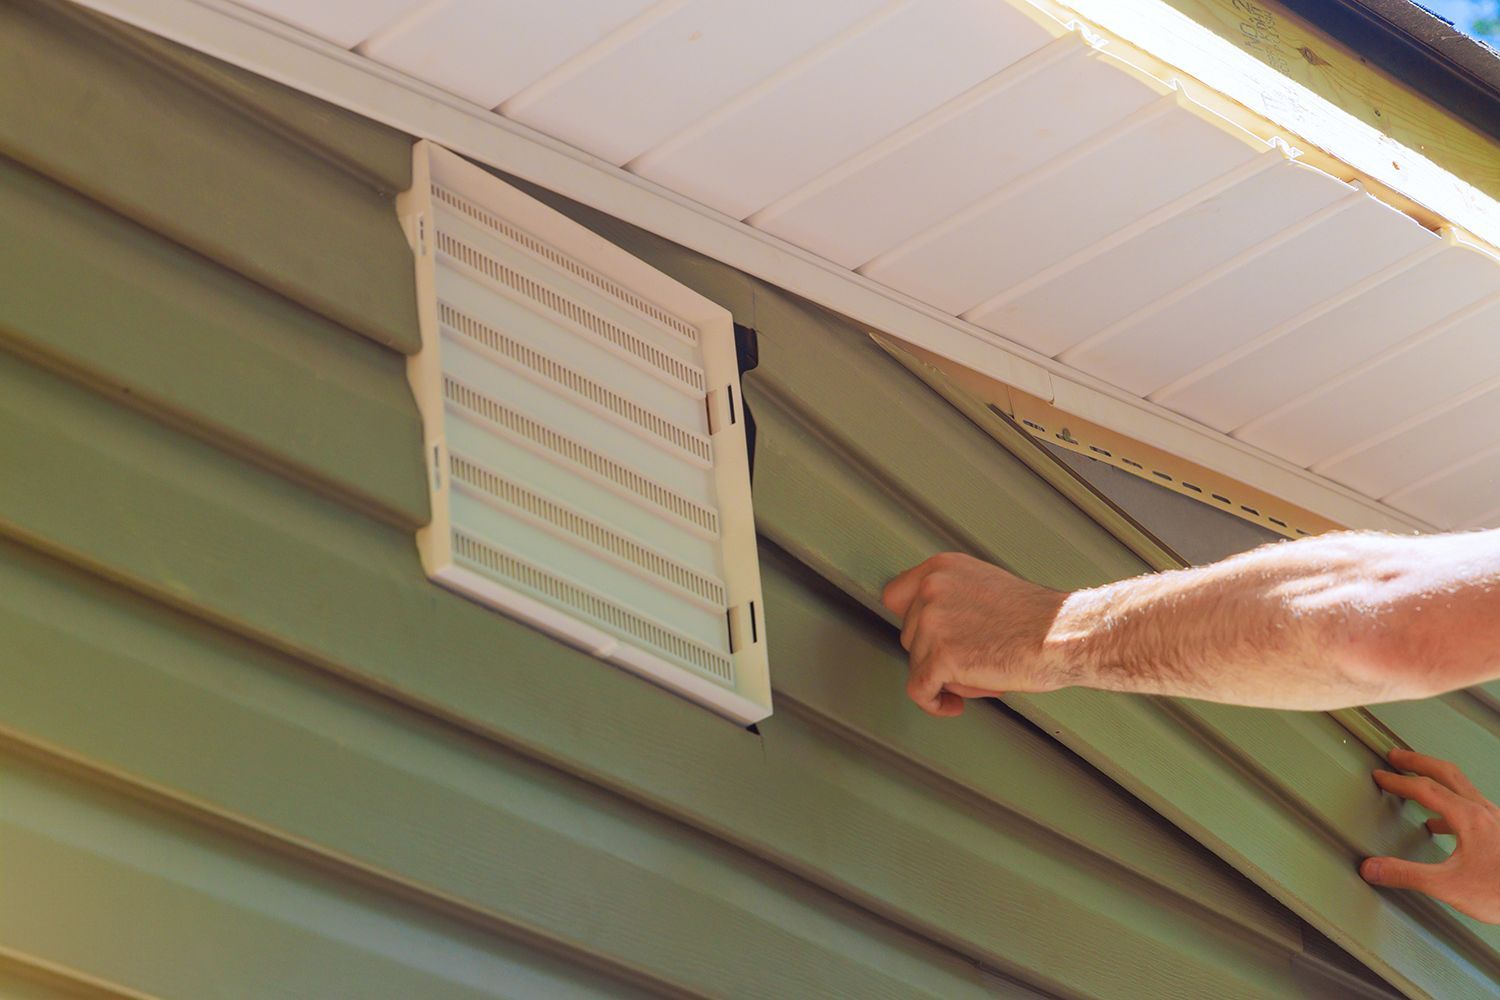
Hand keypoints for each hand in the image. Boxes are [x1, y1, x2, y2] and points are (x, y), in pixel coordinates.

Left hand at [881, 552, 1066, 716]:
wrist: (1062, 634)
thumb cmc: (1039, 619)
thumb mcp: (985, 587)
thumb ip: (953, 599)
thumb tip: (930, 627)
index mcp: (941, 568)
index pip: (896, 596)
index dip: (912, 623)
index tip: (928, 640)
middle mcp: (931, 588)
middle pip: (909, 636)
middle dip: (937, 654)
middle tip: (974, 661)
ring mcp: (932, 622)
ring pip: (917, 664)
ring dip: (946, 678)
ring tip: (982, 676)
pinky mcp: (939, 656)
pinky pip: (919, 690)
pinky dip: (934, 703)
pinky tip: (952, 706)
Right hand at [1360, 748, 1499, 922]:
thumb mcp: (1448, 886)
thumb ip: (1406, 874)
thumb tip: (1372, 868)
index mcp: (1468, 817)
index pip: (1424, 788)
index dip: (1398, 781)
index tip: (1380, 776)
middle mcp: (1484, 812)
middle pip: (1446, 773)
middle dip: (1418, 762)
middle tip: (1397, 756)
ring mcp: (1496, 820)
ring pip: (1462, 787)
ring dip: (1435, 780)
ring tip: (1417, 784)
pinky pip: (1471, 807)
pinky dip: (1450, 805)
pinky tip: (1442, 825)